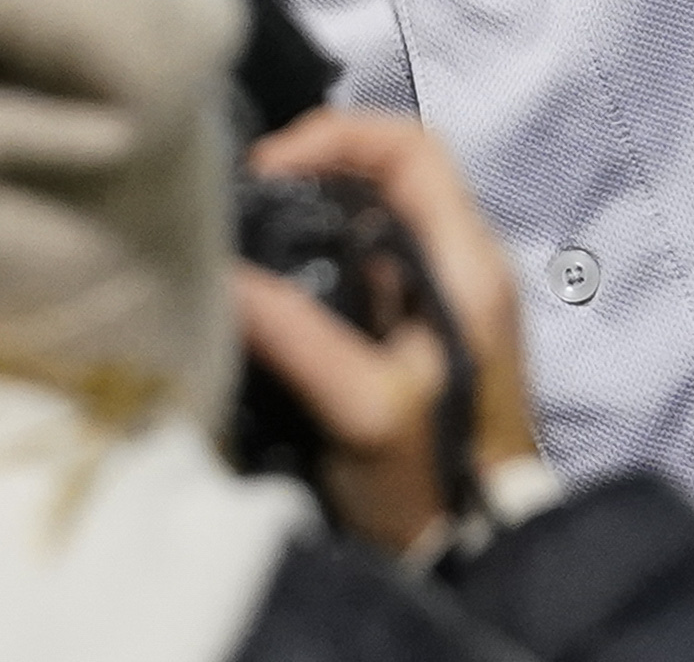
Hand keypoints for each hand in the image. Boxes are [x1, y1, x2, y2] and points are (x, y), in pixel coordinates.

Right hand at [228, 106, 540, 559]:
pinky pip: (360, 266)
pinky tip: (265, 287)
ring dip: (305, 218)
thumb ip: (294, 332)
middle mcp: (461, 264)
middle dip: (309, 173)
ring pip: (368, 219)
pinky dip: (311, 259)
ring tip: (240, 240)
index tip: (265, 169)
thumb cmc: (435, 479)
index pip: (410, 146)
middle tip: (238, 204)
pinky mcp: (413, 333)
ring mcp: (440, 298)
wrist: (477, 556)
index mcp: (468, 263)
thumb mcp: (364, 406)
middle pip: (383, 174)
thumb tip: (216, 272)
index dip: (335, 137)